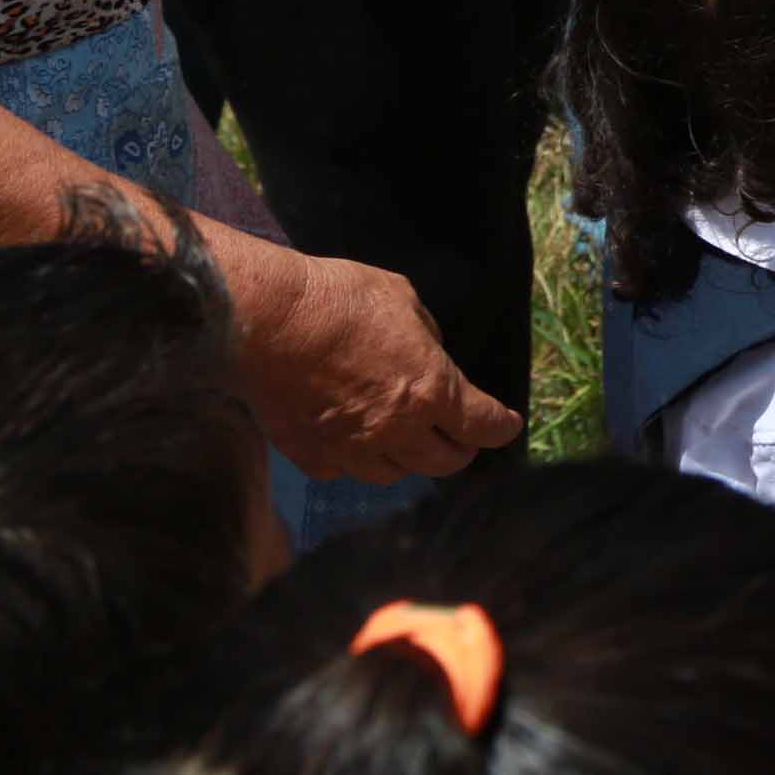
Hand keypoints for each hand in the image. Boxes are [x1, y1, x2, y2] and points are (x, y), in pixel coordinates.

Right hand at [226, 238, 521, 481]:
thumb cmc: (340, 299)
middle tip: (460, 438)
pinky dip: (356, 461)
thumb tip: (429, 355)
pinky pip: (345, 472)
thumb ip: (425, 336)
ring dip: (409, 459)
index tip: (508, 427)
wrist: (267, 321)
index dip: (500, 428)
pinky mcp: (311, 456)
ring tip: (409, 442)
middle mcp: (397, 429)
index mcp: (430, 389)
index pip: (480, 424)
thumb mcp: (402, 299)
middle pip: (443, 463)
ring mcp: (352, 449)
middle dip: (459, 450)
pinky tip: (354, 443)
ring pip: (395, 475)